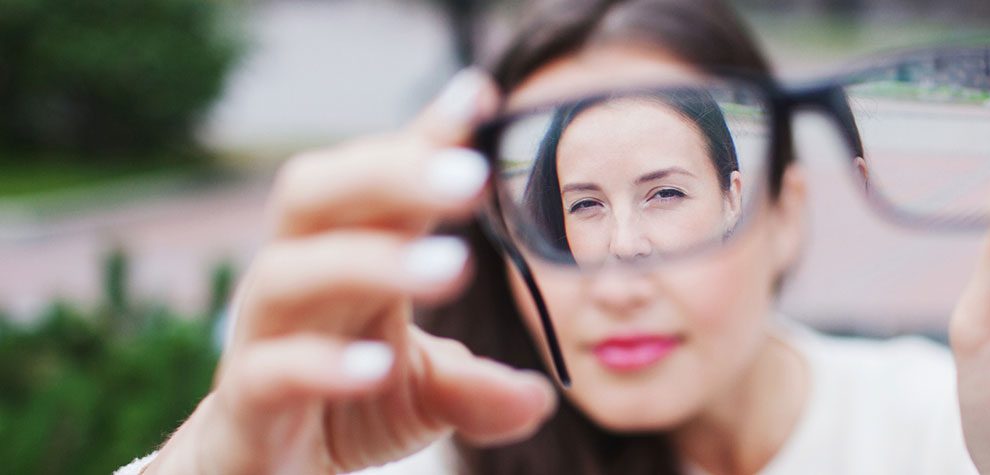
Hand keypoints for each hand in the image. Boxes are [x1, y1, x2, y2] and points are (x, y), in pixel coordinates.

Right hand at [145, 70, 555, 473]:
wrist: (261, 470)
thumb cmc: (343, 404)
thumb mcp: (426, 391)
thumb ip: (478, 387)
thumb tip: (540, 397)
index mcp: (348, 254)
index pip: (381, 181)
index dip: (425, 136)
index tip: (479, 97)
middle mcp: (299, 279)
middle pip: (317, 195)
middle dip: (389, 175)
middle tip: (471, 176)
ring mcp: (263, 334)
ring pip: (289, 272)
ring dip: (370, 261)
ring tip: (452, 265)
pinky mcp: (244, 401)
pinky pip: (268, 369)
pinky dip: (321, 364)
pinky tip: (377, 363)